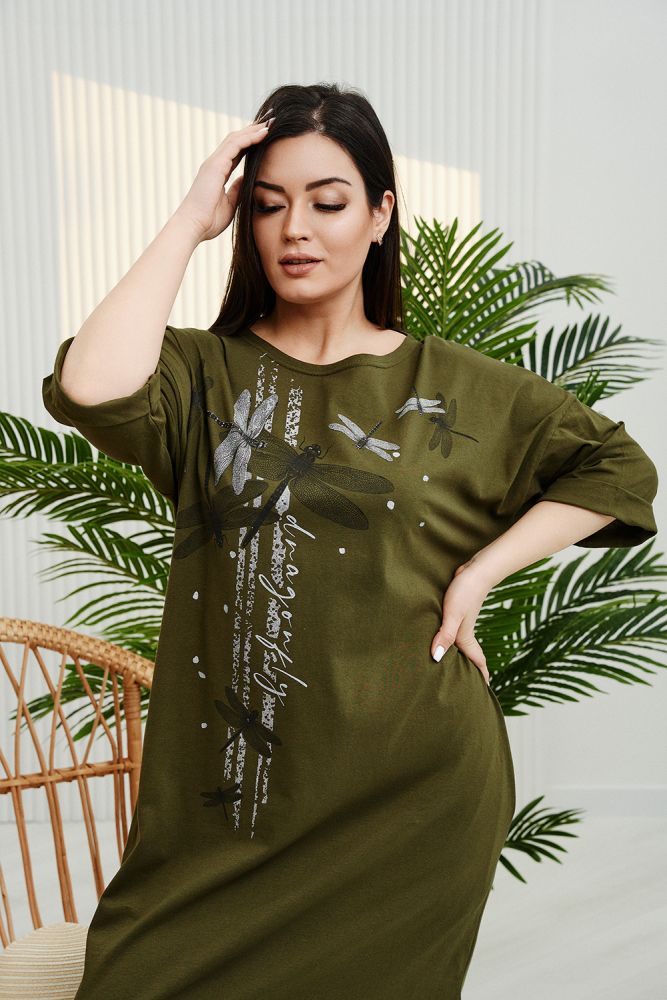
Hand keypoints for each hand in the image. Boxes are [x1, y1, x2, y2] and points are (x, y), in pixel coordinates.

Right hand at [173, 113, 274, 242]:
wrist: (193, 226)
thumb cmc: (208, 221)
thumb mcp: (230, 203)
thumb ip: (237, 189)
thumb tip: (246, 179)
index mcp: (218, 172)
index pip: (237, 151)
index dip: (251, 142)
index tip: (267, 136)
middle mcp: (215, 164)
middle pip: (237, 140)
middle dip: (254, 130)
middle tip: (271, 122)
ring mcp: (214, 163)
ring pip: (236, 138)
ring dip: (254, 129)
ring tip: (271, 122)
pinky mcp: (215, 165)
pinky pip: (235, 145)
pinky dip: (250, 137)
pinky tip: (264, 132)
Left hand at [430, 563, 490, 685]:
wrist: (475, 571)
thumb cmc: (465, 592)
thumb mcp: (453, 615)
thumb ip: (445, 635)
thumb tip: (437, 658)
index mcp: (465, 637)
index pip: (477, 661)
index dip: (481, 675)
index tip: (484, 690)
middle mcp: (464, 632)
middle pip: (470, 655)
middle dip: (471, 670)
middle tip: (468, 685)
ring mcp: (461, 622)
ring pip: (462, 644)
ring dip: (460, 655)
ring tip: (455, 665)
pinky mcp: (457, 612)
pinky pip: (454, 632)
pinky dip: (452, 640)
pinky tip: (445, 638)